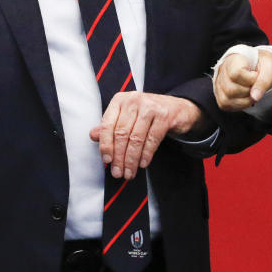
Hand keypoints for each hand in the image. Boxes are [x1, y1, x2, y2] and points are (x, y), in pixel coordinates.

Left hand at [89, 92, 207, 179]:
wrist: (179, 108)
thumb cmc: (149, 114)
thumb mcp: (127, 117)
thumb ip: (110, 126)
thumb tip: (93, 135)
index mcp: (120, 100)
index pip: (108, 125)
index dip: (106, 145)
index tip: (107, 161)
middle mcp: (134, 100)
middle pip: (122, 134)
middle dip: (119, 157)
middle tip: (118, 172)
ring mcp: (150, 106)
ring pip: (136, 138)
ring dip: (131, 159)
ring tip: (130, 172)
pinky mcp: (164, 115)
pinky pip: (152, 139)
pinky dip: (146, 154)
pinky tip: (143, 163)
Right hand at [213, 48, 271, 110]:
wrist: (260, 65)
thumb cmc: (264, 64)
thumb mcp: (270, 68)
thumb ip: (263, 81)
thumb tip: (254, 97)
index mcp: (234, 58)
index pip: (236, 74)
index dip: (250, 79)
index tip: (256, 74)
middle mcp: (223, 70)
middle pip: (231, 89)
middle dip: (249, 91)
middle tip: (256, 85)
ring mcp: (219, 83)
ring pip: (226, 99)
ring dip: (245, 100)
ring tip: (252, 91)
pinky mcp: (220, 94)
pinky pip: (225, 105)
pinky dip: (240, 105)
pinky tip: (247, 97)